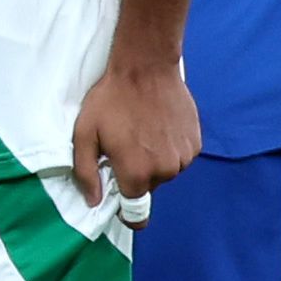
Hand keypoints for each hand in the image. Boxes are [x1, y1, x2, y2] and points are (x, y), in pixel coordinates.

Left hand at [70, 60, 198, 218]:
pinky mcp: (196, 142)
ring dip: (155, 159)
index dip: (126, 209)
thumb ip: (87, 173)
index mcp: (136, 174)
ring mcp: (184, 157)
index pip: (136, 214)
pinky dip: (171, 147)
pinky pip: (181, 156)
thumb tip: (94, 202)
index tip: (120, 192)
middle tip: (126, 145)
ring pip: (166, 171)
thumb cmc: (111, 99)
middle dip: (137, 173)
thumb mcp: (84, 133)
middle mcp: (164, 172)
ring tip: (144, 131)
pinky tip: (160, 125)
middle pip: (149, 187)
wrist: (145, 67)